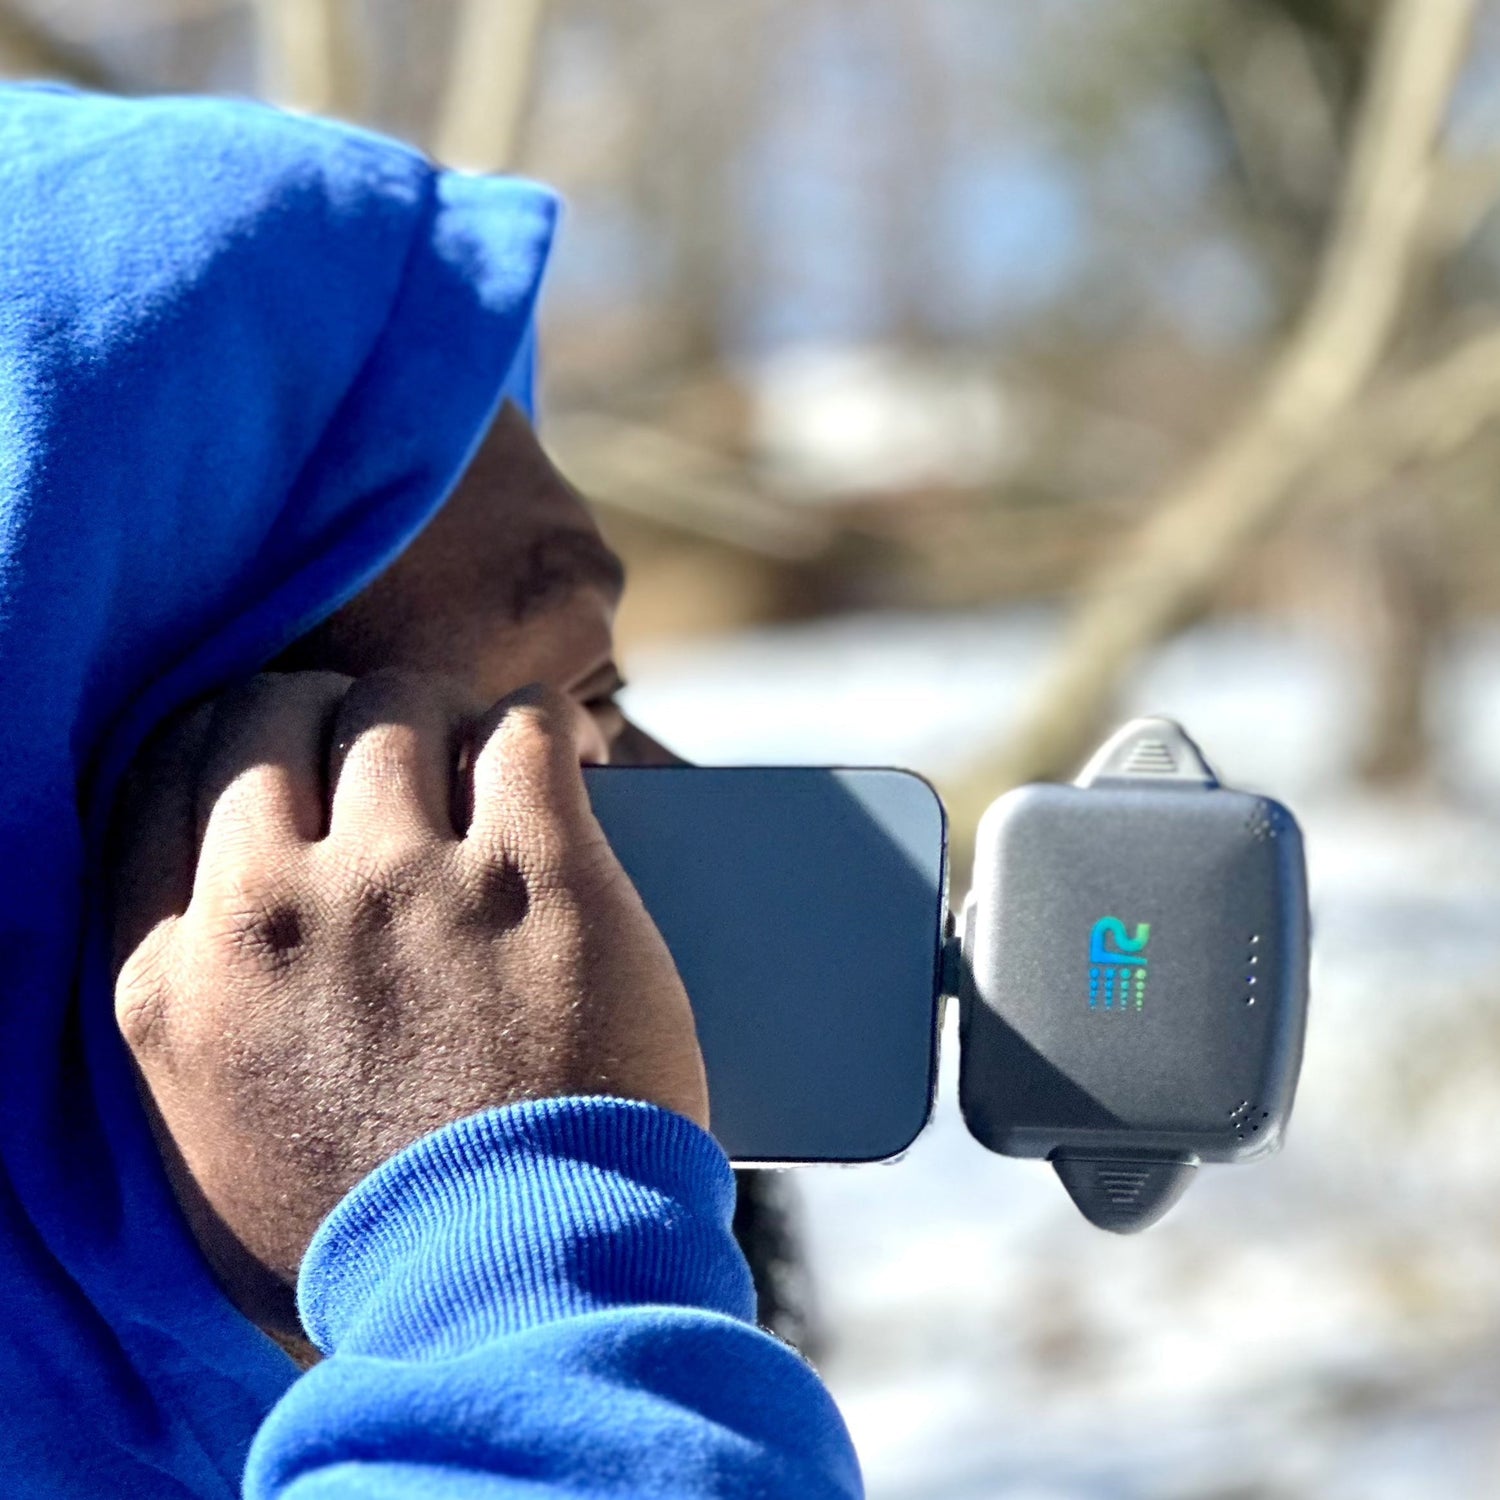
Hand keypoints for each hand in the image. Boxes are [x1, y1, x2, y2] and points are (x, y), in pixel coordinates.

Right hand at [109, 671, 706, 1335]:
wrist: (507, 1299)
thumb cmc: (366, 1239)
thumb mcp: (204, 1141)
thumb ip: (192, 1014)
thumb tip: (223, 913)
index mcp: (176, 975)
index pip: (163, 773)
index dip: (228, 736)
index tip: (278, 743)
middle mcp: (275, 909)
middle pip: (276, 717)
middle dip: (327, 713)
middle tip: (385, 742)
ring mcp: (407, 884)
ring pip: (399, 708)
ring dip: (438, 716)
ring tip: (475, 750)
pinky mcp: (535, 877)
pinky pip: (523, 730)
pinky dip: (540, 724)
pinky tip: (563, 748)